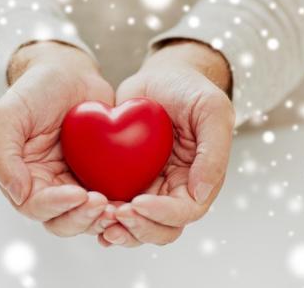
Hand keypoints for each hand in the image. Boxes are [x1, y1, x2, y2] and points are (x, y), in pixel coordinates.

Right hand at [0, 41, 116, 237]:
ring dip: (102, 217)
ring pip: (87, 215)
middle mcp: (48, 186)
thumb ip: (2, 155)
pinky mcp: (99, 175)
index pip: (35, 205)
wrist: (68, 72)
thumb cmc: (35, 90)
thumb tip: (18, 194)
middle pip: (63, 219)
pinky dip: (119, 202)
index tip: (79, 194)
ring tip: (119, 207)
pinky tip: (133, 198)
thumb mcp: (8, 115)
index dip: (57, 206)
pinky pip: (110, 196)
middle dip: (83, 218)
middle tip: (103, 205)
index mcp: (23, 177)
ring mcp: (75, 182)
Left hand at [100, 40, 234, 246]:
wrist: (160, 76)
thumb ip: (213, 151)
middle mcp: (174, 188)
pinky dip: (105, 215)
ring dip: (121, 228)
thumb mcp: (210, 110)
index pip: (185, 211)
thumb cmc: (189, 89)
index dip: (162, 214)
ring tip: (101, 219)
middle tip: (116, 214)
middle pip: (160, 227)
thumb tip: (201, 193)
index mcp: (198, 178)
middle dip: (139, 227)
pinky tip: (90, 212)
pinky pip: (116, 204)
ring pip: (137, 223)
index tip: (138, 203)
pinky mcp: (126, 177)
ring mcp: (150, 185)